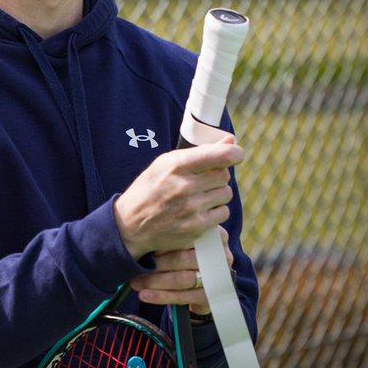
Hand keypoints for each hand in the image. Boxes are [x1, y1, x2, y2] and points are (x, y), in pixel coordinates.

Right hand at [112, 135, 243, 262]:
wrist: (130, 225)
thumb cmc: (150, 189)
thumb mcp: (165, 163)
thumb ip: (199, 152)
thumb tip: (231, 139)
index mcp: (175, 166)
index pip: (218, 156)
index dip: (233, 152)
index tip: (237, 153)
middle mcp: (184, 187)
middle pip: (223, 175)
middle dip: (218, 176)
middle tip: (205, 179)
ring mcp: (190, 209)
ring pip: (226, 194)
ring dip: (218, 194)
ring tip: (200, 196)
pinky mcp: (196, 228)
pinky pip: (222, 214)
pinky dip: (216, 211)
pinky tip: (200, 211)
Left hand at [129, 230, 233, 314]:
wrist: (201, 288)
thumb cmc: (186, 259)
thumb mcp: (183, 243)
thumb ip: (170, 237)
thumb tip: (141, 235)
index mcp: (213, 235)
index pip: (188, 236)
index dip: (164, 242)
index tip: (144, 245)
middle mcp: (219, 254)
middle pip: (184, 258)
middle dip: (157, 265)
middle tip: (136, 268)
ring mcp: (217, 277)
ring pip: (183, 278)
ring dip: (157, 281)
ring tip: (137, 283)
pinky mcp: (210, 296)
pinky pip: (184, 296)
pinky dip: (162, 296)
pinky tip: (147, 295)